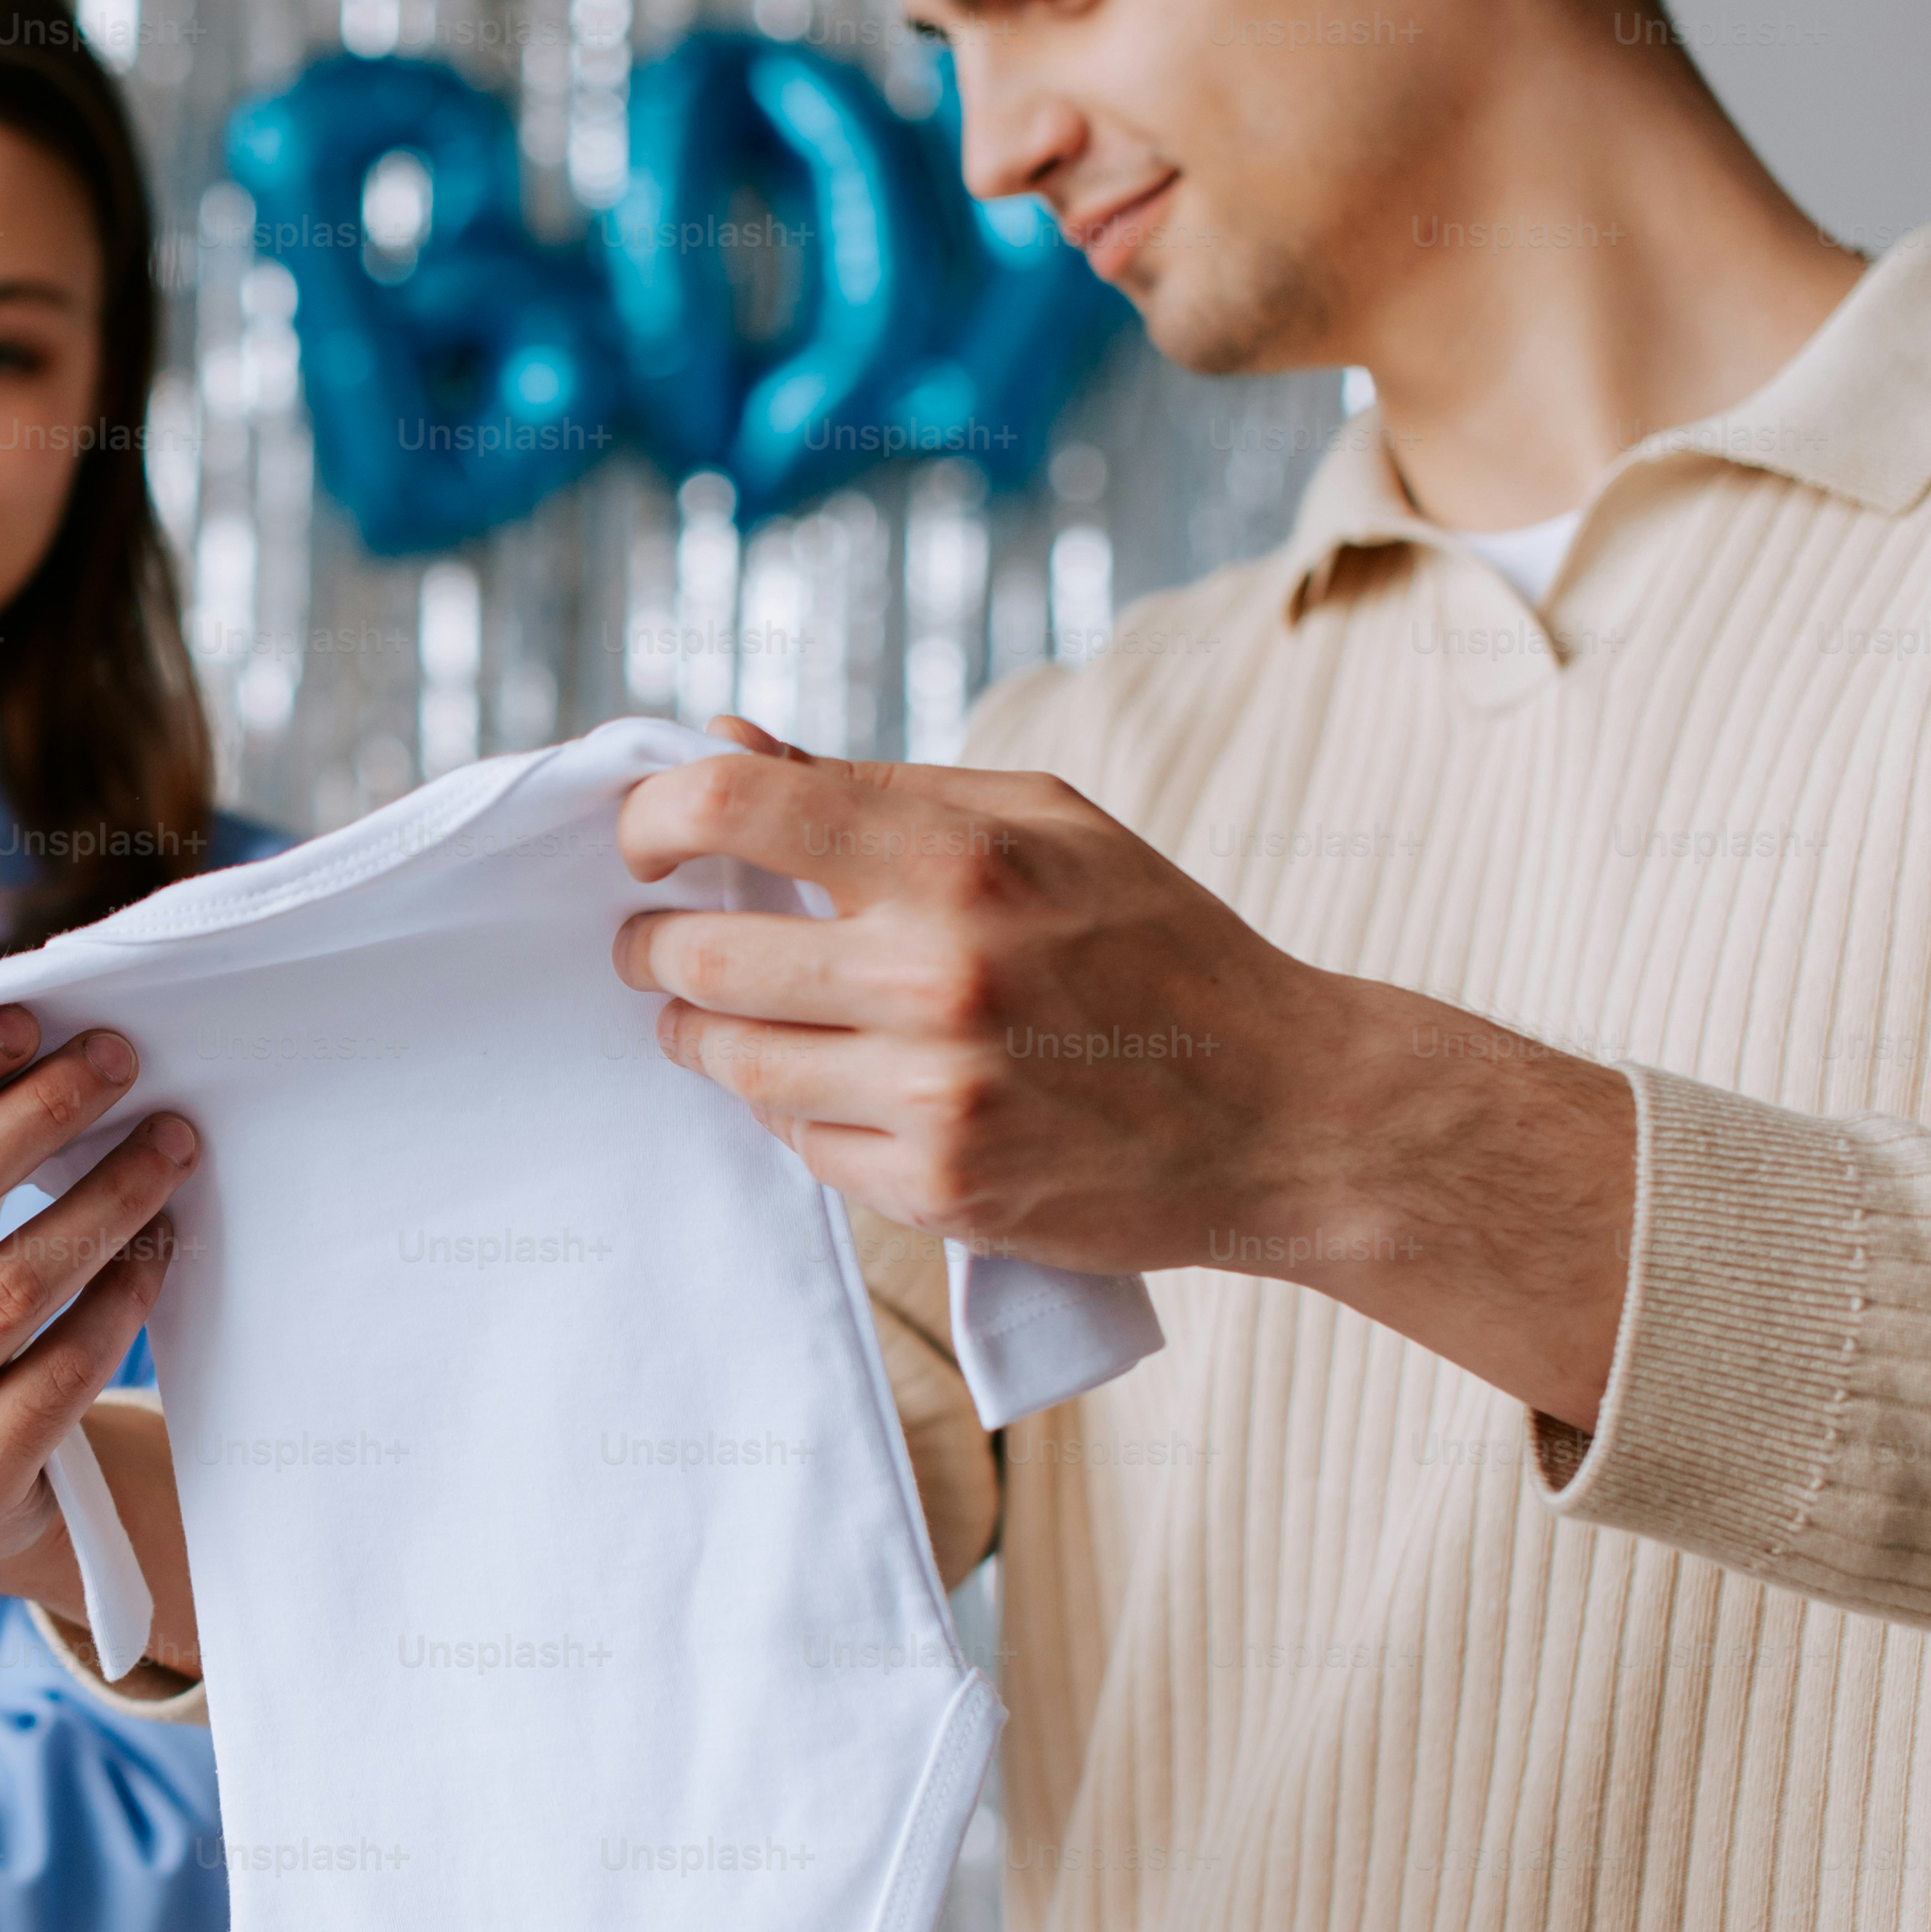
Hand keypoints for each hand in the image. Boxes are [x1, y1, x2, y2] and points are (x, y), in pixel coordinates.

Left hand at [612, 717, 1631, 1425]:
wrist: (1288, 1113)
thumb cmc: (1159, 946)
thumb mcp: (1044, 822)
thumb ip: (873, 785)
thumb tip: (725, 743)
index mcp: (960, 858)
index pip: (733, 807)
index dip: (653, 817)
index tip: (642, 840)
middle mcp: (937, 975)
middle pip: (695, 955)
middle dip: (652, 947)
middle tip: (654, 943)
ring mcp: (934, 1094)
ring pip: (729, 1061)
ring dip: (701, 1035)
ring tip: (720, 1014)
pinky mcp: (937, 1189)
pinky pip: (797, 1144)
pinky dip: (795, 1110)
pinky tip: (836, 1083)